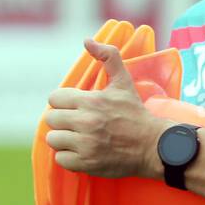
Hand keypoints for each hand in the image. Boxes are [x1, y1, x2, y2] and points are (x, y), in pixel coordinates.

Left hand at [44, 38, 171, 178]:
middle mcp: (86, 122)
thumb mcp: (123, 82)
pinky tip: (83, 152)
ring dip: (64, 139)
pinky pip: (60, 159)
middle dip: (63, 120)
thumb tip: (86, 40)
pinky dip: (69, 157)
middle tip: (77, 123)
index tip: (76, 107)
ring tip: (78, 138)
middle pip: (51, 119)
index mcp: (91, 101)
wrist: (153, 146)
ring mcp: (85, 144)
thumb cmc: (136, 113)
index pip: (55, 98)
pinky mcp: (86, 163)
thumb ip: (108, 57)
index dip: (64, 102)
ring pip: (53, 139)